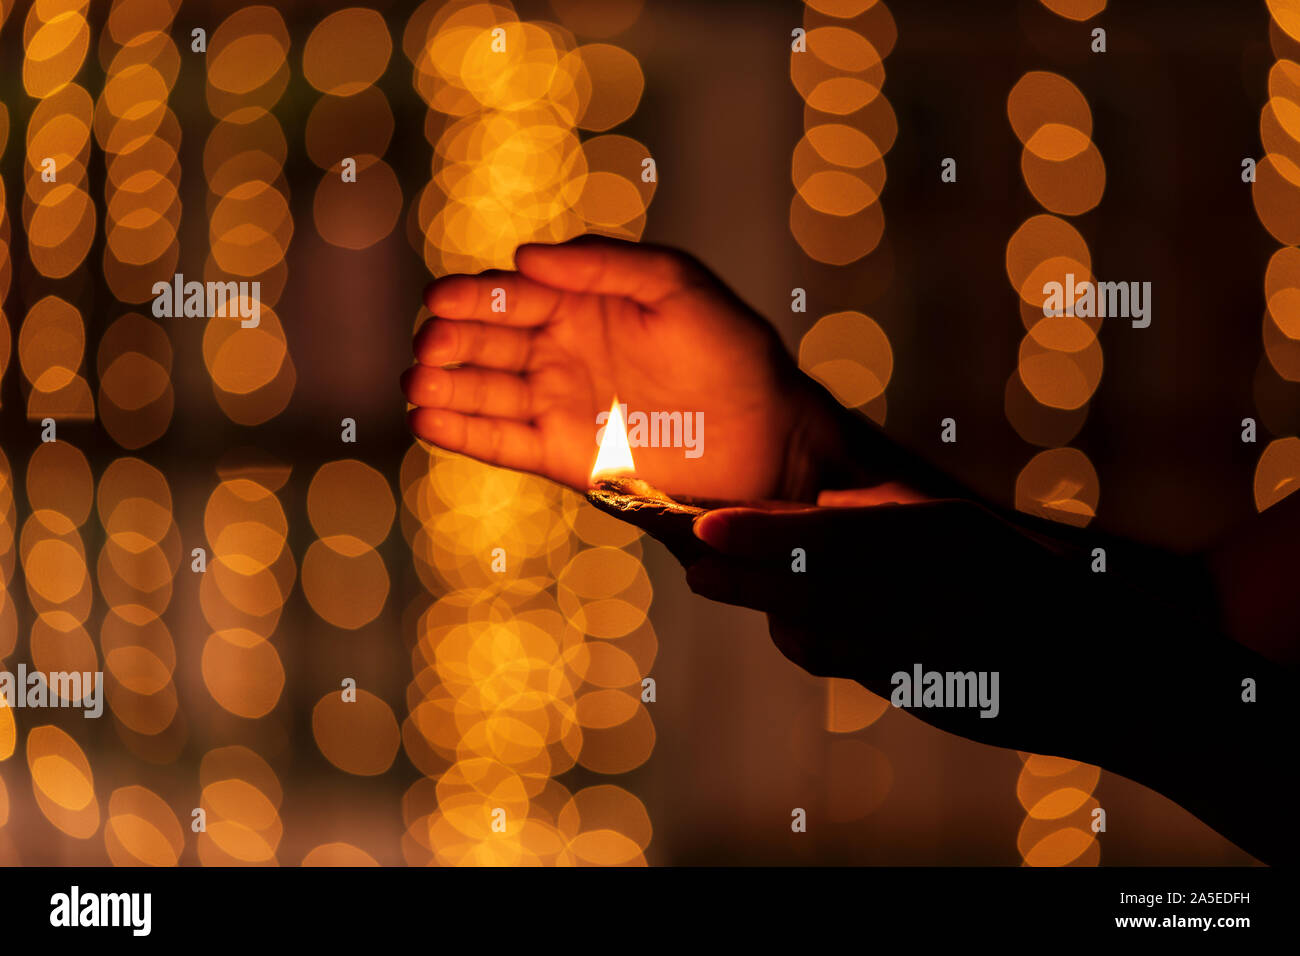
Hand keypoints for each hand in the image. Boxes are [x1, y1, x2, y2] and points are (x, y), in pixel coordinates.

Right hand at [403, 236, 860, 499]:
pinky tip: (427, 419)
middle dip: (451, 340)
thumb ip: (602, 264)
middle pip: (487, 341)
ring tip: (414, 382)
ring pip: (485, 391)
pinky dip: (463, 432)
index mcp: (584, 302)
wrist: (764, 436)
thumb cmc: (732, 350)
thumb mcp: (675, 283)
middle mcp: (563, 350)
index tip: (437, 301)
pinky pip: (500, 442)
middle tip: (428, 344)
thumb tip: (524, 256)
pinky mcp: (563, 455)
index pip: (512, 294)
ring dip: (444, 385)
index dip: (472, 296)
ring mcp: (560, 404)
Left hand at [684, 497, 1093, 752]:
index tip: (704, 527)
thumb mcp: (964, 533)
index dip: (759, 532)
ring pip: (817, 634)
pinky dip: (812, 644)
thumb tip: (817, 513)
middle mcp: (927, 596)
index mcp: (938, 539)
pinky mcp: (924, 695)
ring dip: (770, 611)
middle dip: (741, 577)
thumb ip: (888, 522)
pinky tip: (788, 627)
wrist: (1114, 670)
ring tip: (722, 584)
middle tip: (694, 566)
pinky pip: (847, 665)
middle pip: (807, 587)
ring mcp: (925, 652)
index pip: (828, 535)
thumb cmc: (1039, 586)